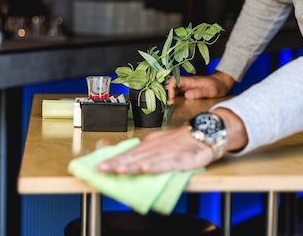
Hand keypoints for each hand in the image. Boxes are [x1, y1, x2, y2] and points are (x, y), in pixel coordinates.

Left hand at [97, 127, 212, 173]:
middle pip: (134, 157)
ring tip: (119, 170)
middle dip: (117, 163)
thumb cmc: (179, 142)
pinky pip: (167, 164)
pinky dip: (157, 167)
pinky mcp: (181, 159)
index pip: (128, 153)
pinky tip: (147, 169)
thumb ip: (140, 151)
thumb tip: (122, 157)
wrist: (203, 133)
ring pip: (147, 160)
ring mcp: (167, 153)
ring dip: (132, 165)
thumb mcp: (157, 142)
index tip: (98, 166)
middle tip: (102, 169)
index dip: (113, 160)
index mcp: (148, 145)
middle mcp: (155, 148)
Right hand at [167, 71, 235, 99]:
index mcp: (191, 81)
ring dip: (171, 95)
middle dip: (168, 92)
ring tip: (172, 104)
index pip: (175, 80)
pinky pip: (179, 92)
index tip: (172, 97)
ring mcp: (188, 86)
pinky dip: (175, 97)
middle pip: (172, 84)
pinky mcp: (189, 90)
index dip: (170, 87)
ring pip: (174, 88)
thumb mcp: (211, 91)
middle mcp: (187, 83)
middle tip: (170, 102)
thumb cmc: (218, 86)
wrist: (222, 83)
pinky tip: (177, 103)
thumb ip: (199, 93)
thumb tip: (187, 95)